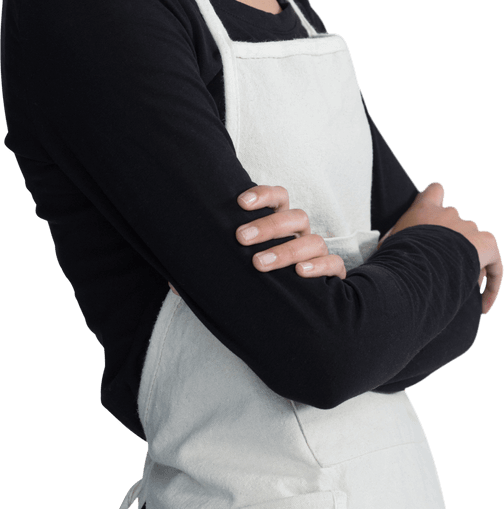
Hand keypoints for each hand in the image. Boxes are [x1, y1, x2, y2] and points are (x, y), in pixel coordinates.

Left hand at [166, 183, 345, 296]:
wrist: (296, 314)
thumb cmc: (259, 282)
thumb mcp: (236, 271)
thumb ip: (213, 269)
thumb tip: (174, 283)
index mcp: (279, 224)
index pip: (278, 197)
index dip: (262, 195)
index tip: (240, 203)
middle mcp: (300, 235)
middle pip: (295, 216)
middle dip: (268, 225)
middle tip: (240, 238)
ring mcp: (317, 253)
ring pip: (312, 240)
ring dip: (285, 249)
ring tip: (260, 263)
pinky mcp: (331, 275)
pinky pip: (334, 264)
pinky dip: (319, 266)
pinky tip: (300, 273)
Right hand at [377, 182, 501, 313]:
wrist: (417, 267)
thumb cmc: (395, 259)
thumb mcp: (387, 245)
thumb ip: (395, 240)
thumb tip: (387, 250)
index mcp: (423, 208)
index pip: (434, 191)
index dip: (436, 201)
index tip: (434, 220)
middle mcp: (448, 213)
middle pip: (456, 223)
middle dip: (452, 244)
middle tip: (442, 270)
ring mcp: (469, 227)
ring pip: (475, 245)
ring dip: (470, 264)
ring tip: (460, 290)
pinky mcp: (487, 244)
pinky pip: (495, 266)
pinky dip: (491, 285)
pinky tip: (484, 305)